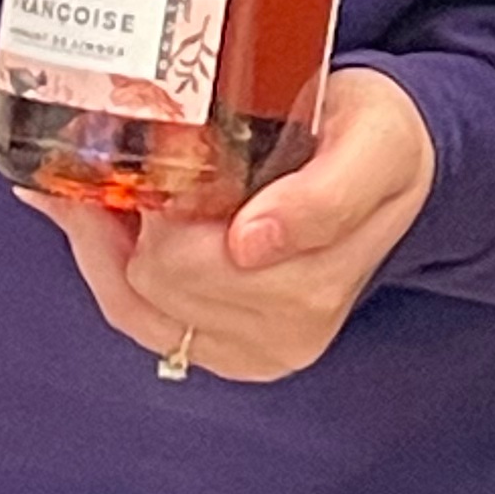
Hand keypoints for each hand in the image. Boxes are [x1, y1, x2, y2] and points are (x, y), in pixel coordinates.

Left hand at [17, 64, 437, 380]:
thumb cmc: (375, 140)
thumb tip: (252, 244)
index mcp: (324, 278)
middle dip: (136, 212)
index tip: (154, 142)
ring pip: (135, 300)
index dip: (162, 199)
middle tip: (133, 150)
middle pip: (160, 278)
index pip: (197, 259)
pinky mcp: (224, 353)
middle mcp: (293, 329)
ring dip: (111, 238)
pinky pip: (135, 317)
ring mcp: (257, 349)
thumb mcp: (374, 143)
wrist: (390, 165)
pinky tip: (104, 217)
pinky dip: (108, 264)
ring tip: (110, 180)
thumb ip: (326, 196)